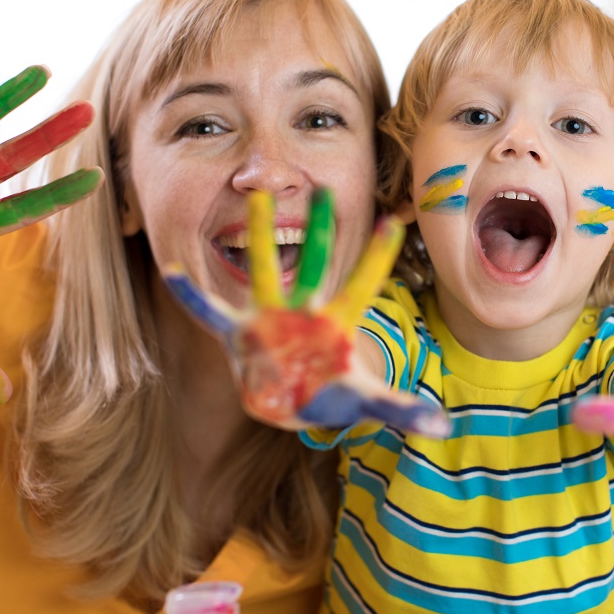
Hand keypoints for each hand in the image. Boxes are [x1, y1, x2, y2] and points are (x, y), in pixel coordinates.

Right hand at [164, 188, 449, 436]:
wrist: (292, 404)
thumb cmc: (331, 396)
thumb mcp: (366, 403)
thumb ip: (400, 410)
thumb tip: (442, 425)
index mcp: (336, 323)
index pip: (362, 283)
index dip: (377, 256)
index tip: (393, 221)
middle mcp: (303, 311)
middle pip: (314, 262)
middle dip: (319, 228)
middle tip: (325, 187)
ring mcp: (270, 318)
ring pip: (263, 269)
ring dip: (260, 237)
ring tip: (259, 200)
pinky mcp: (240, 334)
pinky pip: (210, 313)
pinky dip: (190, 296)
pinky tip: (171, 271)